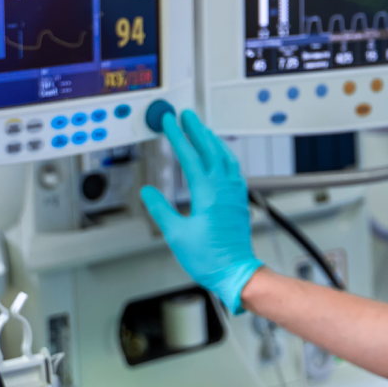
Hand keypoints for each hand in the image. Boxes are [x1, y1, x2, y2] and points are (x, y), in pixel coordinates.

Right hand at [139, 109, 262, 312]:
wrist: (236, 271)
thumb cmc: (209, 258)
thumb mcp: (176, 235)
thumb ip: (161, 210)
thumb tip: (148, 192)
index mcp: (207, 193)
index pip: (189, 156)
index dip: (177, 137)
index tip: (169, 122)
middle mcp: (224, 188)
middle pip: (209, 149)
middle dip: (196, 130)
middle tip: (186, 115)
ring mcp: (234, 192)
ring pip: (224, 156)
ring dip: (212, 140)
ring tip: (202, 130)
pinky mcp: (239, 200)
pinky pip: (233, 168)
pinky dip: (224, 155)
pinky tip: (221, 156)